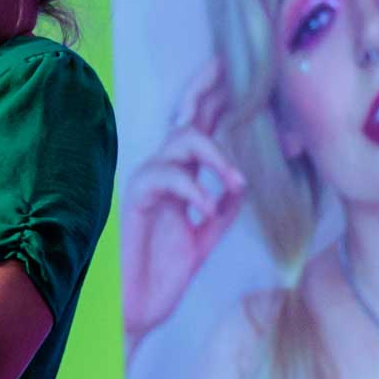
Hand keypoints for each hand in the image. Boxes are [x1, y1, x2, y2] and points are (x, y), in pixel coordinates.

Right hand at [121, 62, 243, 343]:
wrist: (136, 310)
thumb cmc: (163, 275)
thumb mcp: (205, 239)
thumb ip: (223, 210)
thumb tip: (241, 184)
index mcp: (184, 181)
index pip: (201, 133)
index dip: (216, 103)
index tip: (236, 77)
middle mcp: (166, 175)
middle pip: (186, 119)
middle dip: (205, 91)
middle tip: (223, 67)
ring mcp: (149, 184)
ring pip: (181, 141)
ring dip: (216, 156)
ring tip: (236, 181)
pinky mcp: (136, 199)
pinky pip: (165, 177)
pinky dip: (192, 190)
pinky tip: (205, 211)